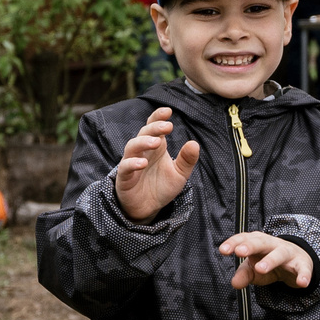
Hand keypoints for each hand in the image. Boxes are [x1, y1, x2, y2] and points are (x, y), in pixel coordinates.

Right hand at [114, 107, 199, 222]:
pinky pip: (125, 167)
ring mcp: (131, 163)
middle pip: (144, 133)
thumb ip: (186, 160)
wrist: (148, 208)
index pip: (154, 126)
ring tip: (157, 142)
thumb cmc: (161, 187)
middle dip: (154, 128)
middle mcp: (142, 152)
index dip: (158, 117)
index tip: (168, 111)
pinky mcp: (124, 178)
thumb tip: (194, 143)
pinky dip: (132, 163)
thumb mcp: (179, 174)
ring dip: (143, 142)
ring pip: (132, 146)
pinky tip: (143, 163)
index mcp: (156, 147)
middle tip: (167, 126)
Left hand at [221, 231, 314, 288]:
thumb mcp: (255, 270)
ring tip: (261, 269)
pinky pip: (303, 269)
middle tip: (240, 252)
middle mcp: (272, 244)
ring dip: (271, 260)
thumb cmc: (270, 262)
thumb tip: (234, 283)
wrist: (297, 261)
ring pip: (280, 253)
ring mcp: (288, 253)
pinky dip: (303, 275)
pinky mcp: (302, 264)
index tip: (223, 250)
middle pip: (261, 242)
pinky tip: (301, 282)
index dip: (234, 243)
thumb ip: (244, 274)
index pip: (244, 239)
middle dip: (250, 245)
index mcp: (258, 242)